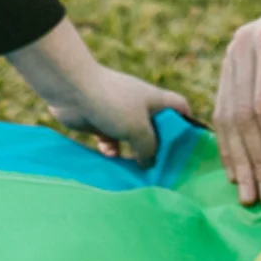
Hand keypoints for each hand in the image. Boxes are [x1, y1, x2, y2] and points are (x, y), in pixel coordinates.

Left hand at [8, 17, 192, 163]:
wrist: (72, 90)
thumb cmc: (112, 104)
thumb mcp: (139, 129)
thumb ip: (149, 148)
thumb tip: (148, 162)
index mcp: (154, 99)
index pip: (179, 107)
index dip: (187, 123)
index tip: (188, 145)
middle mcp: (138, 105)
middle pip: (155, 127)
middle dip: (156, 147)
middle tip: (159, 168)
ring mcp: (118, 113)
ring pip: (132, 136)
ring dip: (132, 152)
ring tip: (134, 170)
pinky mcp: (100, 121)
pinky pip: (111, 139)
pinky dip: (111, 149)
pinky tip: (109, 155)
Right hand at [213, 0, 260, 205]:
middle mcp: (244, 43)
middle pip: (240, 112)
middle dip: (252, 159)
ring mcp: (232, 50)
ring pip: (226, 112)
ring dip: (236, 156)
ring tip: (248, 191)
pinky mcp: (229, 59)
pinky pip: (223, 105)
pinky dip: (230, 139)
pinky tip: (238, 168)